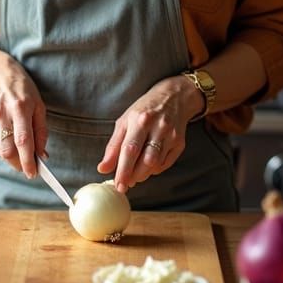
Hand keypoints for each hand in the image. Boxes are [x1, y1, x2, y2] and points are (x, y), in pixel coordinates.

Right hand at [0, 41, 46, 178]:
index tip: (33, 173)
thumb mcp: (39, 105)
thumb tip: (42, 155)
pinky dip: (2, 147)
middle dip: (19, 165)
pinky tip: (8, 135)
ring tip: (20, 149)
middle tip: (28, 168)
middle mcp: (2, 114)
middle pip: (8, 151)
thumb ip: (41, 131)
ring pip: (0, 151)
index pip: (23, 141)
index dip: (28, 160)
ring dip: (11, 157)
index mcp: (20, 108)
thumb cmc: (23, 90)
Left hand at [96, 75, 202, 193]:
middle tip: (124, 184)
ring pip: (156, 164)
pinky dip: (154, 169)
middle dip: (133, 176)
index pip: (130, 150)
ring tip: (134, 176)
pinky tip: (147, 166)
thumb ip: (113, 146)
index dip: (123, 170)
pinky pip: (165, 163)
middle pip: (145, 160)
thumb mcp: (125, 121)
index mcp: (140, 120)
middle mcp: (158, 127)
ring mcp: (171, 135)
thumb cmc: (144, 110)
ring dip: (143, 175)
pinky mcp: (180, 143)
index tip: (117, 185)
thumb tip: (103, 168)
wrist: (174, 97)